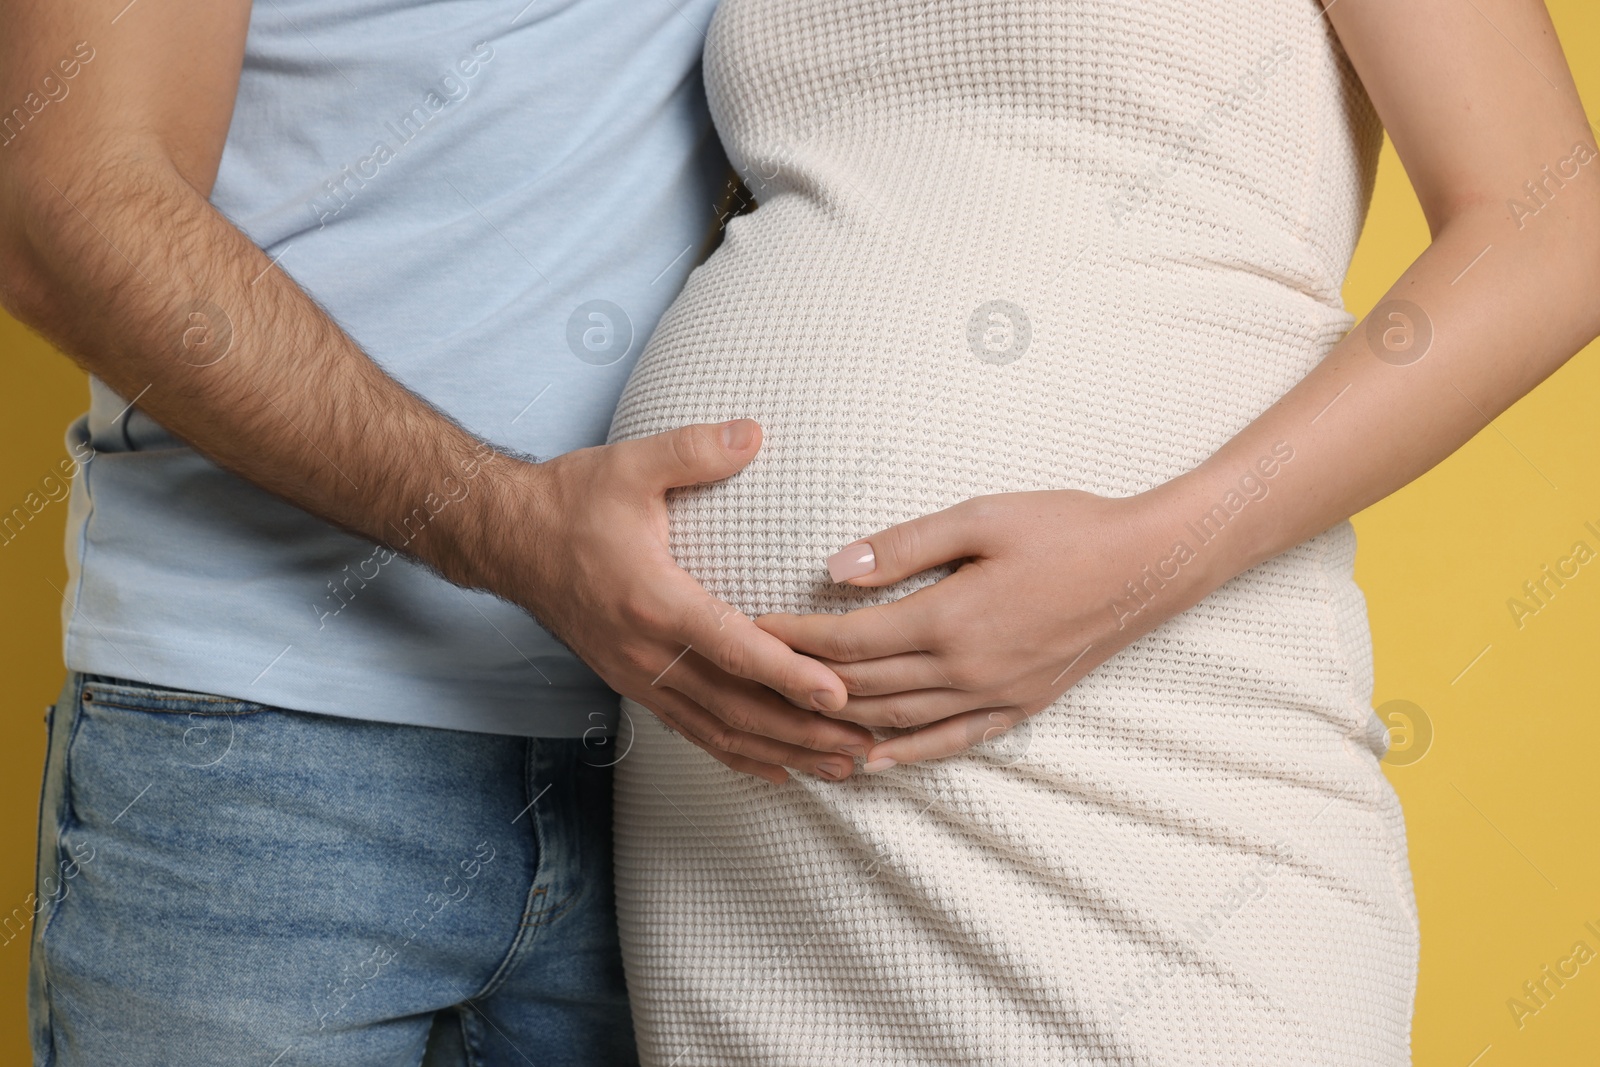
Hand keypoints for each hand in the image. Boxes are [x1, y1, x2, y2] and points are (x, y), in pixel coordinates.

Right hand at [496, 419, 871, 782]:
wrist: (508, 539)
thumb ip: (693, 450)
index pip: (732, 647)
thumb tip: (754, 433)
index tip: (838, 693)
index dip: (787, 673)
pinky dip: (740, 757)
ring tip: (840, 768)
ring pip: (719, 731)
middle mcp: (646, 651)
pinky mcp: (634, 685)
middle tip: (863, 746)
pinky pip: (693, 732)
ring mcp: (638, 676)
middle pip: (736, 707)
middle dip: (803, 731)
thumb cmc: (571, 501)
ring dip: (782, 753)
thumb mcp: (631, 464)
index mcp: (653, 600)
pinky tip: (778, 770)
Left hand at [756, 486, 1225, 768]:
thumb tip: (835, 568)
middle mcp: (964, 670)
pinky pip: (949, 744)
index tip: (748, 627)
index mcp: (949, 619)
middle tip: (752, 675)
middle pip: (861, 687)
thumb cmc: (1065, 529)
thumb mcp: (981, 517)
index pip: (848, 641)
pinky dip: (905, 757)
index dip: (792, 638)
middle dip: (799, 682)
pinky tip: (871, 762)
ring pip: (895, 722)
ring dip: (838, 722)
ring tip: (790, 716)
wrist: (1146, 566)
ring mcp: (992, 697)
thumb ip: (904, 545)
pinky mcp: (1016, 709)